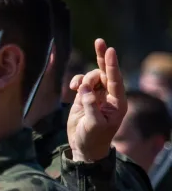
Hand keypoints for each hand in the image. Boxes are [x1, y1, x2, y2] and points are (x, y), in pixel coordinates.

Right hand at [67, 39, 125, 162]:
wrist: (84, 148)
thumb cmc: (92, 139)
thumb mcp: (93, 125)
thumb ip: (90, 106)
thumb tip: (84, 89)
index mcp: (117, 103)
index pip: (115, 80)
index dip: (112, 65)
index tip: (110, 50)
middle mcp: (109, 96)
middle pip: (106, 72)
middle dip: (102, 58)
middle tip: (100, 41)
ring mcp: (97, 96)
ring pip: (92, 77)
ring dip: (84, 79)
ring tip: (78, 89)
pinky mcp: (85, 98)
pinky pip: (82, 83)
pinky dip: (77, 82)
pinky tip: (73, 88)